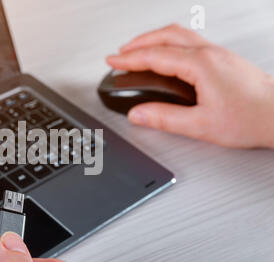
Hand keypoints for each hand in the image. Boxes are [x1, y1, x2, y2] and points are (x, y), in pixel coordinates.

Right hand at [106, 24, 273, 148]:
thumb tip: (137, 114)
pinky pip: (189, 40)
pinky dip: (168, 42)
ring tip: (136, 49)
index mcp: (200, 65)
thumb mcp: (200, 125)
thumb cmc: (251, 118)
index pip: (154, 56)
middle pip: (165, 36)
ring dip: (153, 38)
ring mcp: (217, 53)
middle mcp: (209, 53)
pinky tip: (166, 53)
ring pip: (178, 34)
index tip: (112, 61)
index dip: (129, 59)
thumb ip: (164, 119)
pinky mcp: (223, 58)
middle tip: (120, 54)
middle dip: (137, 43)